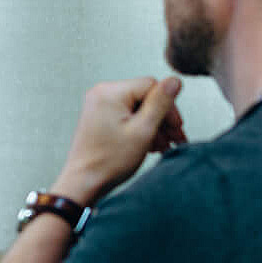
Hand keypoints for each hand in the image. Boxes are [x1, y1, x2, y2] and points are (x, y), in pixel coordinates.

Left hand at [52, 76, 184, 203]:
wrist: (84, 182)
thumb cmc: (110, 161)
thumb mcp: (143, 130)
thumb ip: (161, 103)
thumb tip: (174, 80)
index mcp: (111, 92)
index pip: (152, 86)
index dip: (169, 107)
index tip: (177, 128)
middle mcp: (102, 93)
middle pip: (145, 97)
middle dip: (163, 119)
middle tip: (176, 138)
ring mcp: (99, 105)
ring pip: (138, 108)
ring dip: (154, 126)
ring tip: (165, 145)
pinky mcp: (100, 116)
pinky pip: (127, 115)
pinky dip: (141, 128)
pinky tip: (152, 145)